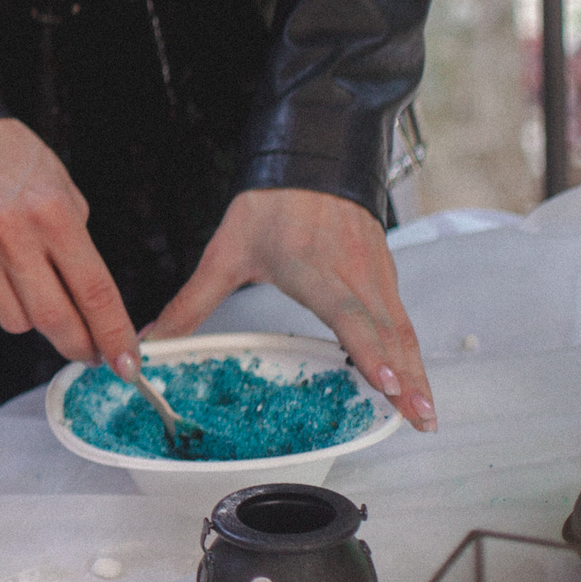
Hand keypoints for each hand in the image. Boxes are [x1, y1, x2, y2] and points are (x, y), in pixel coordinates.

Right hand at [0, 118, 137, 368]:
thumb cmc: (14, 161)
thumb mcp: (64, 190)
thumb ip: (77, 246)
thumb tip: (90, 306)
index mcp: (51, 214)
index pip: (94, 291)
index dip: (115, 334)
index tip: (128, 363)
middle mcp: (10, 235)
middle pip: (55, 320)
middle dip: (80, 346)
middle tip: (92, 353)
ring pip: (17, 321)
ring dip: (35, 317)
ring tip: (34, 286)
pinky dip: (1, 299)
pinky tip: (0, 270)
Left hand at [145, 187, 435, 431]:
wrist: (310, 160)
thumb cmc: (270, 206)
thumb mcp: (224, 255)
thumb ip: (192, 303)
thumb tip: (155, 338)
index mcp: (314, 270)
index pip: (347, 315)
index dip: (369, 351)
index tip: (387, 384)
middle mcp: (352, 275)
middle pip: (387, 333)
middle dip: (407, 380)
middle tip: (420, 421)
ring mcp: (375, 275)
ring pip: (401, 329)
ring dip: (416, 372)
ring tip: (425, 415)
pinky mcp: (385, 275)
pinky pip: (401, 319)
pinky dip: (411, 352)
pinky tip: (413, 380)